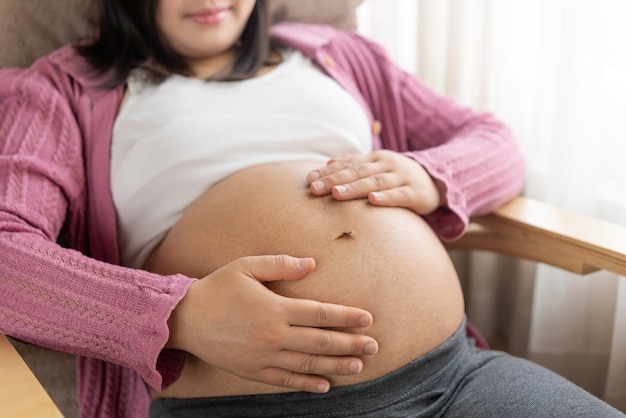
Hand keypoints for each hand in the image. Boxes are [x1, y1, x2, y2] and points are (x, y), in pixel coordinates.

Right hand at [166, 255, 377, 393]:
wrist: (185, 319)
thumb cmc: (218, 288)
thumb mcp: (246, 267)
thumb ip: (281, 265)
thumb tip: (312, 264)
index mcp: (276, 308)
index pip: (321, 314)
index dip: (347, 317)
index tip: (368, 319)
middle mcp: (274, 335)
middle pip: (321, 341)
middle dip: (351, 344)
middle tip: (374, 346)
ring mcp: (264, 356)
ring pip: (308, 364)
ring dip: (336, 365)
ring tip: (358, 366)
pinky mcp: (253, 371)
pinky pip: (285, 380)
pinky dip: (307, 384)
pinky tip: (325, 385)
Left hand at [307, 150, 445, 214]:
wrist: (436, 181)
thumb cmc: (398, 176)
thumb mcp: (377, 166)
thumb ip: (355, 163)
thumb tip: (328, 162)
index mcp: (375, 158)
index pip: (347, 164)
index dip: (327, 172)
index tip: (308, 179)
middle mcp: (387, 165)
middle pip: (357, 173)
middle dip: (334, 180)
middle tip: (314, 189)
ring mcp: (402, 177)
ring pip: (375, 182)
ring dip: (355, 188)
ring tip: (336, 195)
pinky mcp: (415, 193)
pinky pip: (399, 195)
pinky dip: (386, 198)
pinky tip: (372, 201)